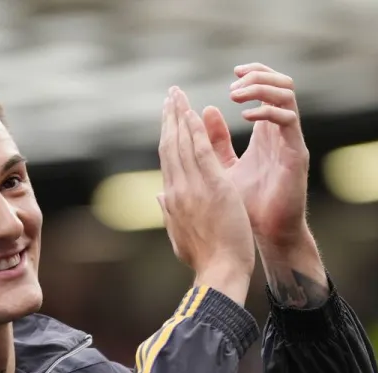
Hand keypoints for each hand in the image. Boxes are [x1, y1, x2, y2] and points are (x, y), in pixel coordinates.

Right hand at [157, 86, 254, 302]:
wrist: (219, 273)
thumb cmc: (205, 260)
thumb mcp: (181, 236)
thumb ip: (169, 213)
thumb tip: (158, 197)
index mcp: (172, 200)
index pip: (167, 160)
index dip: (166, 136)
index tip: (168, 117)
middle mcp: (177, 190)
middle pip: (169, 146)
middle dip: (169, 118)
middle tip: (170, 95)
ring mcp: (193, 188)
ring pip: (182, 144)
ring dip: (180, 115)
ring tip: (178, 94)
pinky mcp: (213, 187)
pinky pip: (201, 151)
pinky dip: (196, 129)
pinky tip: (195, 111)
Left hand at [203, 64, 310, 250]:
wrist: (267, 234)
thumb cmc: (248, 206)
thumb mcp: (224, 167)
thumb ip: (216, 141)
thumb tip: (206, 110)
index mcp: (267, 131)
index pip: (268, 88)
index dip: (252, 74)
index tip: (232, 74)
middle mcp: (282, 132)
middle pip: (283, 83)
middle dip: (258, 76)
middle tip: (234, 86)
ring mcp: (291, 141)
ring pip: (287, 94)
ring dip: (261, 88)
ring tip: (236, 96)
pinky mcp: (296, 154)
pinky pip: (288, 120)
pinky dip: (267, 111)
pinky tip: (246, 117)